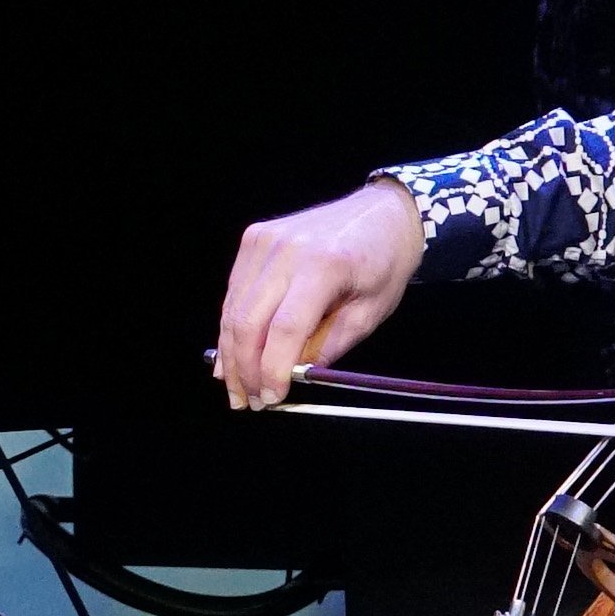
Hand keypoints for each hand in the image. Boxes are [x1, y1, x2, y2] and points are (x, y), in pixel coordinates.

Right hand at [213, 180, 426, 411]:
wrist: (383, 214)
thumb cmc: (384, 264)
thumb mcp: (369, 313)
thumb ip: (329, 346)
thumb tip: (292, 377)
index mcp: (324, 265)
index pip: (285, 328)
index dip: (273, 369)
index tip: (271, 398)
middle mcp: (287, 249)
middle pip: (249, 321)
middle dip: (243, 368)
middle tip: (246, 400)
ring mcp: (265, 241)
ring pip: (233, 309)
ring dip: (230, 353)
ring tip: (234, 386)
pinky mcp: (254, 238)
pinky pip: (235, 292)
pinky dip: (231, 326)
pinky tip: (231, 353)